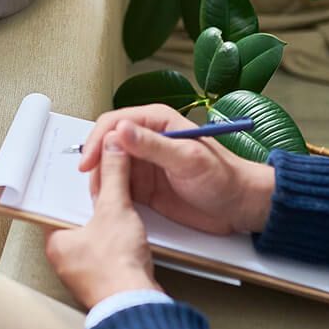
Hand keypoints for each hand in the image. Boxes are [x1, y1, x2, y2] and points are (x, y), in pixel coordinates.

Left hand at [46, 133, 159, 308]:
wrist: (136, 305)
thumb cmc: (117, 267)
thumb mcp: (115, 209)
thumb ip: (114, 176)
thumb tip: (113, 148)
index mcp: (55, 241)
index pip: (55, 206)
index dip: (69, 187)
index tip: (80, 174)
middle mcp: (63, 259)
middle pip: (74, 221)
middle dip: (90, 204)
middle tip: (101, 185)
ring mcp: (81, 272)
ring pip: (90, 238)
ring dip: (104, 224)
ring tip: (116, 206)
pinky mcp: (102, 281)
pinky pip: (105, 254)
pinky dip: (115, 242)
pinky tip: (127, 234)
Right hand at [76, 105, 274, 234]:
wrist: (239, 206)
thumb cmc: (224, 177)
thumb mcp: (188, 160)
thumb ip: (153, 145)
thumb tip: (121, 130)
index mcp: (157, 122)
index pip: (114, 123)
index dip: (97, 141)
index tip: (89, 162)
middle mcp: (146, 140)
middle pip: (106, 145)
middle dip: (95, 163)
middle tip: (93, 185)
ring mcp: (144, 164)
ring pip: (108, 167)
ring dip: (100, 180)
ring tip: (100, 198)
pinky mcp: (144, 186)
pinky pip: (117, 186)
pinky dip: (109, 194)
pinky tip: (108, 204)